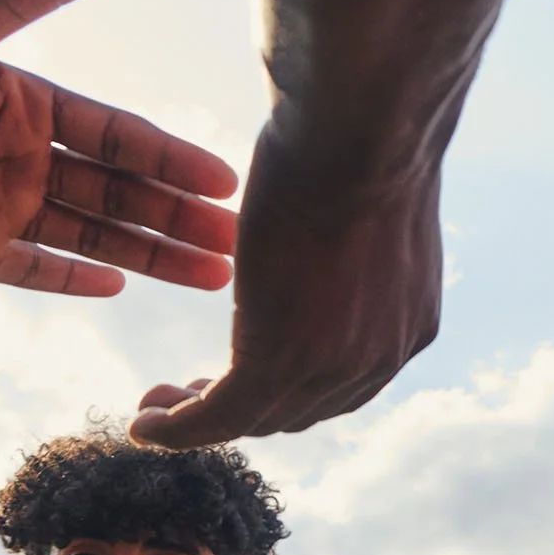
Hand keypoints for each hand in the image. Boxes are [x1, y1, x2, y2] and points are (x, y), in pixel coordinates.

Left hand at [0, 0, 236, 295]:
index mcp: (21, 98)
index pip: (116, 133)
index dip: (171, 157)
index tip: (225, 179)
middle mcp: (15, 154)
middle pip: (116, 190)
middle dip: (178, 215)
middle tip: (238, 242)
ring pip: (89, 235)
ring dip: (151, 253)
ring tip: (212, 275)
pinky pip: (28, 269)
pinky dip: (71, 278)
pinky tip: (121, 283)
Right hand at [130, 110, 442, 444]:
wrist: (364, 125)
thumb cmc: (362, 133)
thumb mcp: (367, 208)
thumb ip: (356, 243)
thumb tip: (337, 226)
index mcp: (407, 320)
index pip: (344, 379)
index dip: (292, 387)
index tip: (243, 372)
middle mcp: (383, 355)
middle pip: (304, 408)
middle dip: (245, 409)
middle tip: (191, 394)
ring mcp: (336, 363)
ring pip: (259, 418)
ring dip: (202, 420)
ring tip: (159, 408)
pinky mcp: (281, 358)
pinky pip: (221, 417)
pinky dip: (178, 429)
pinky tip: (145, 424)